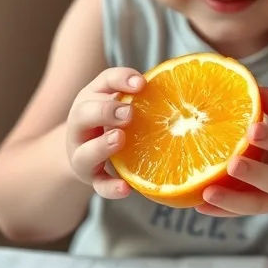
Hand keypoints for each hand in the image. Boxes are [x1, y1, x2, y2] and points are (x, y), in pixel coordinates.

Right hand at [67, 68, 144, 198]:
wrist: (85, 151)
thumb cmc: (113, 120)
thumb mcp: (122, 101)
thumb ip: (143, 95)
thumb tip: (186, 92)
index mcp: (92, 98)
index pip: (104, 82)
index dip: (121, 79)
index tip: (142, 83)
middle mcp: (81, 125)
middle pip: (82, 114)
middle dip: (105, 111)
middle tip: (129, 112)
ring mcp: (82, 154)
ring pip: (83, 153)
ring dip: (101, 146)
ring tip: (119, 139)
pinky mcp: (92, 178)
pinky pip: (98, 185)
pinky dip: (111, 188)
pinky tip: (126, 188)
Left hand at [197, 87, 267, 216]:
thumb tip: (251, 85)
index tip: (251, 130)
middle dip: (255, 174)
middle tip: (232, 164)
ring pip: (258, 204)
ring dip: (232, 201)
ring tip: (206, 193)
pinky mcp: (266, 209)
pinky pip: (243, 213)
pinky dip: (221, 211)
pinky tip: (199, 205)